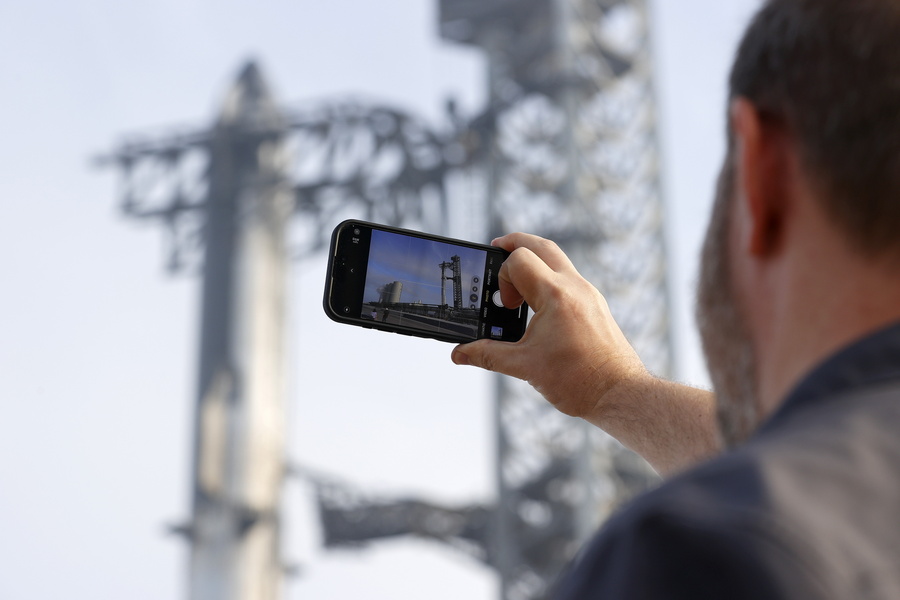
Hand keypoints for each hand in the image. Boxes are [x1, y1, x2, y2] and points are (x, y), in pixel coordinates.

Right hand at [452, 233, 648, 420]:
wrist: (619, 393)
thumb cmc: (579, 380)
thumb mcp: (524, 367)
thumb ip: (487, 355)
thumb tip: (459, 354)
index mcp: (556, 295)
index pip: (519, 259)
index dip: (502, 276)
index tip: (503, 305)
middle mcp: (575, 287)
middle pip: (541, 245)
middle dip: (515, 243)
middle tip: (496, 249)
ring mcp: (589, 293)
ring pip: (557, 258)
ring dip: (534, 260)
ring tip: (515, 279)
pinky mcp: (595, 304)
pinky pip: (568, 277)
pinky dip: (548, 278)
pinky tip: (537, 303)